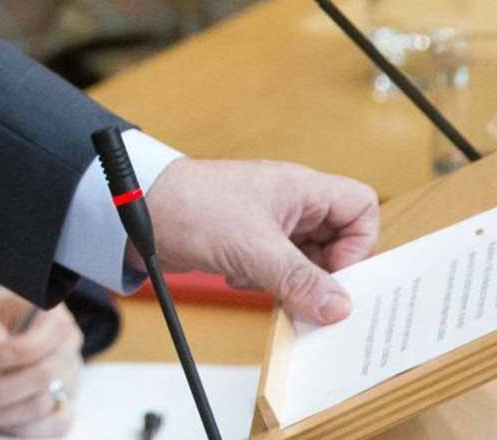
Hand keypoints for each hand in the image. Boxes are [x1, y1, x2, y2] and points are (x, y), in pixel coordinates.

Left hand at [0, 287, 81, 435]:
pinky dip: (21, 429)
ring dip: (7, 414)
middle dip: (7, 390)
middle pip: (47, 375)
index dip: (24, 349)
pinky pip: (53, 427)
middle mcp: (68, 346)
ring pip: (46, 406)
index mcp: (52, 313)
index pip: (53, 330)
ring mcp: (70, 379)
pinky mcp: (64, 406)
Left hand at [142, 158, 377, 324]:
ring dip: (294, 282)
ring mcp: (268, 223)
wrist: (136, 211)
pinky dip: (268, 282)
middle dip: (325, 273)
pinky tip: (242, 280)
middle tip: (310, 297)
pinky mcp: (247, 243)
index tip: (337, 274)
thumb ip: (299, 279)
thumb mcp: (253, 248)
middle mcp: (289, 203)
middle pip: (337, 240)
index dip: (360, 243)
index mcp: (300, 188)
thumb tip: (339, 307)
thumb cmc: (192, 207)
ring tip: (270, 288)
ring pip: (307, 259)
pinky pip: (278, 269)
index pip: (360, 206)